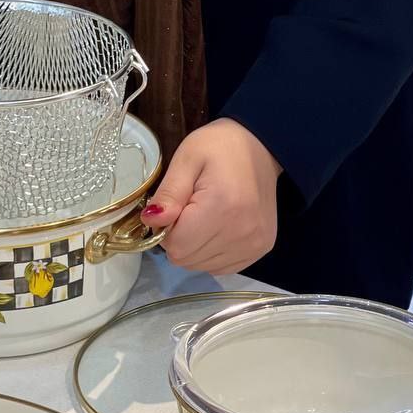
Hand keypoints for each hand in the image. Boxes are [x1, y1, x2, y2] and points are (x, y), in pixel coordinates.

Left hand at [141, 118, 281, 274]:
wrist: (261, 146)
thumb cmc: (221, 148)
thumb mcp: (187, 160)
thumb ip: (168, 194)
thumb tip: (151, 222)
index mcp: (221, 207)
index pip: (176, 246)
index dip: (166, 230)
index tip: (176, 208)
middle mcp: (242, 232)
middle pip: (187, 260)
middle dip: (179, 239)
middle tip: (190, 210)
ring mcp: (254, 244)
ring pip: (202, 266)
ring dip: (195, 247)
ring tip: (206, 217)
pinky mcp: (260, 249)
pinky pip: (220, 267)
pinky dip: (211, 253)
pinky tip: (218, 228)